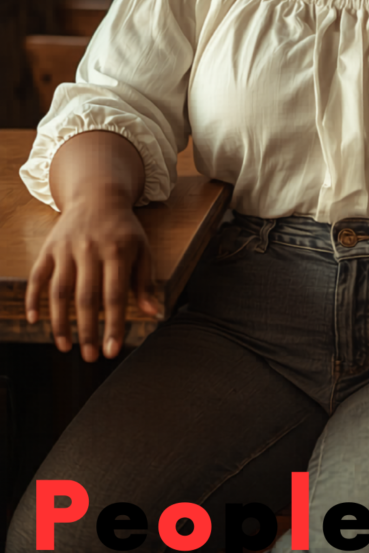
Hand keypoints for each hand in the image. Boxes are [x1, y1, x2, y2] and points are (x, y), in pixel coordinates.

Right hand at [25, 199, 160, 361]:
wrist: (98, 195)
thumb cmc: (124, 229)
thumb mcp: (142, 249)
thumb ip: (144, 282)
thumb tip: (152, 313)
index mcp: (117, 251)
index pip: (114, 296)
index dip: (113, 326)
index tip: (112, 351)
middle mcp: (90, 250)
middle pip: (86, 298)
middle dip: (88, 331)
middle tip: (90, 357)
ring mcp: (66, 249)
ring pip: (60, 291)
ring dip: (60, 323)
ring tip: (66, 347)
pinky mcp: (49, 248)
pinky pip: (37, 276)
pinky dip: (33, 299)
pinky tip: (36, 321)